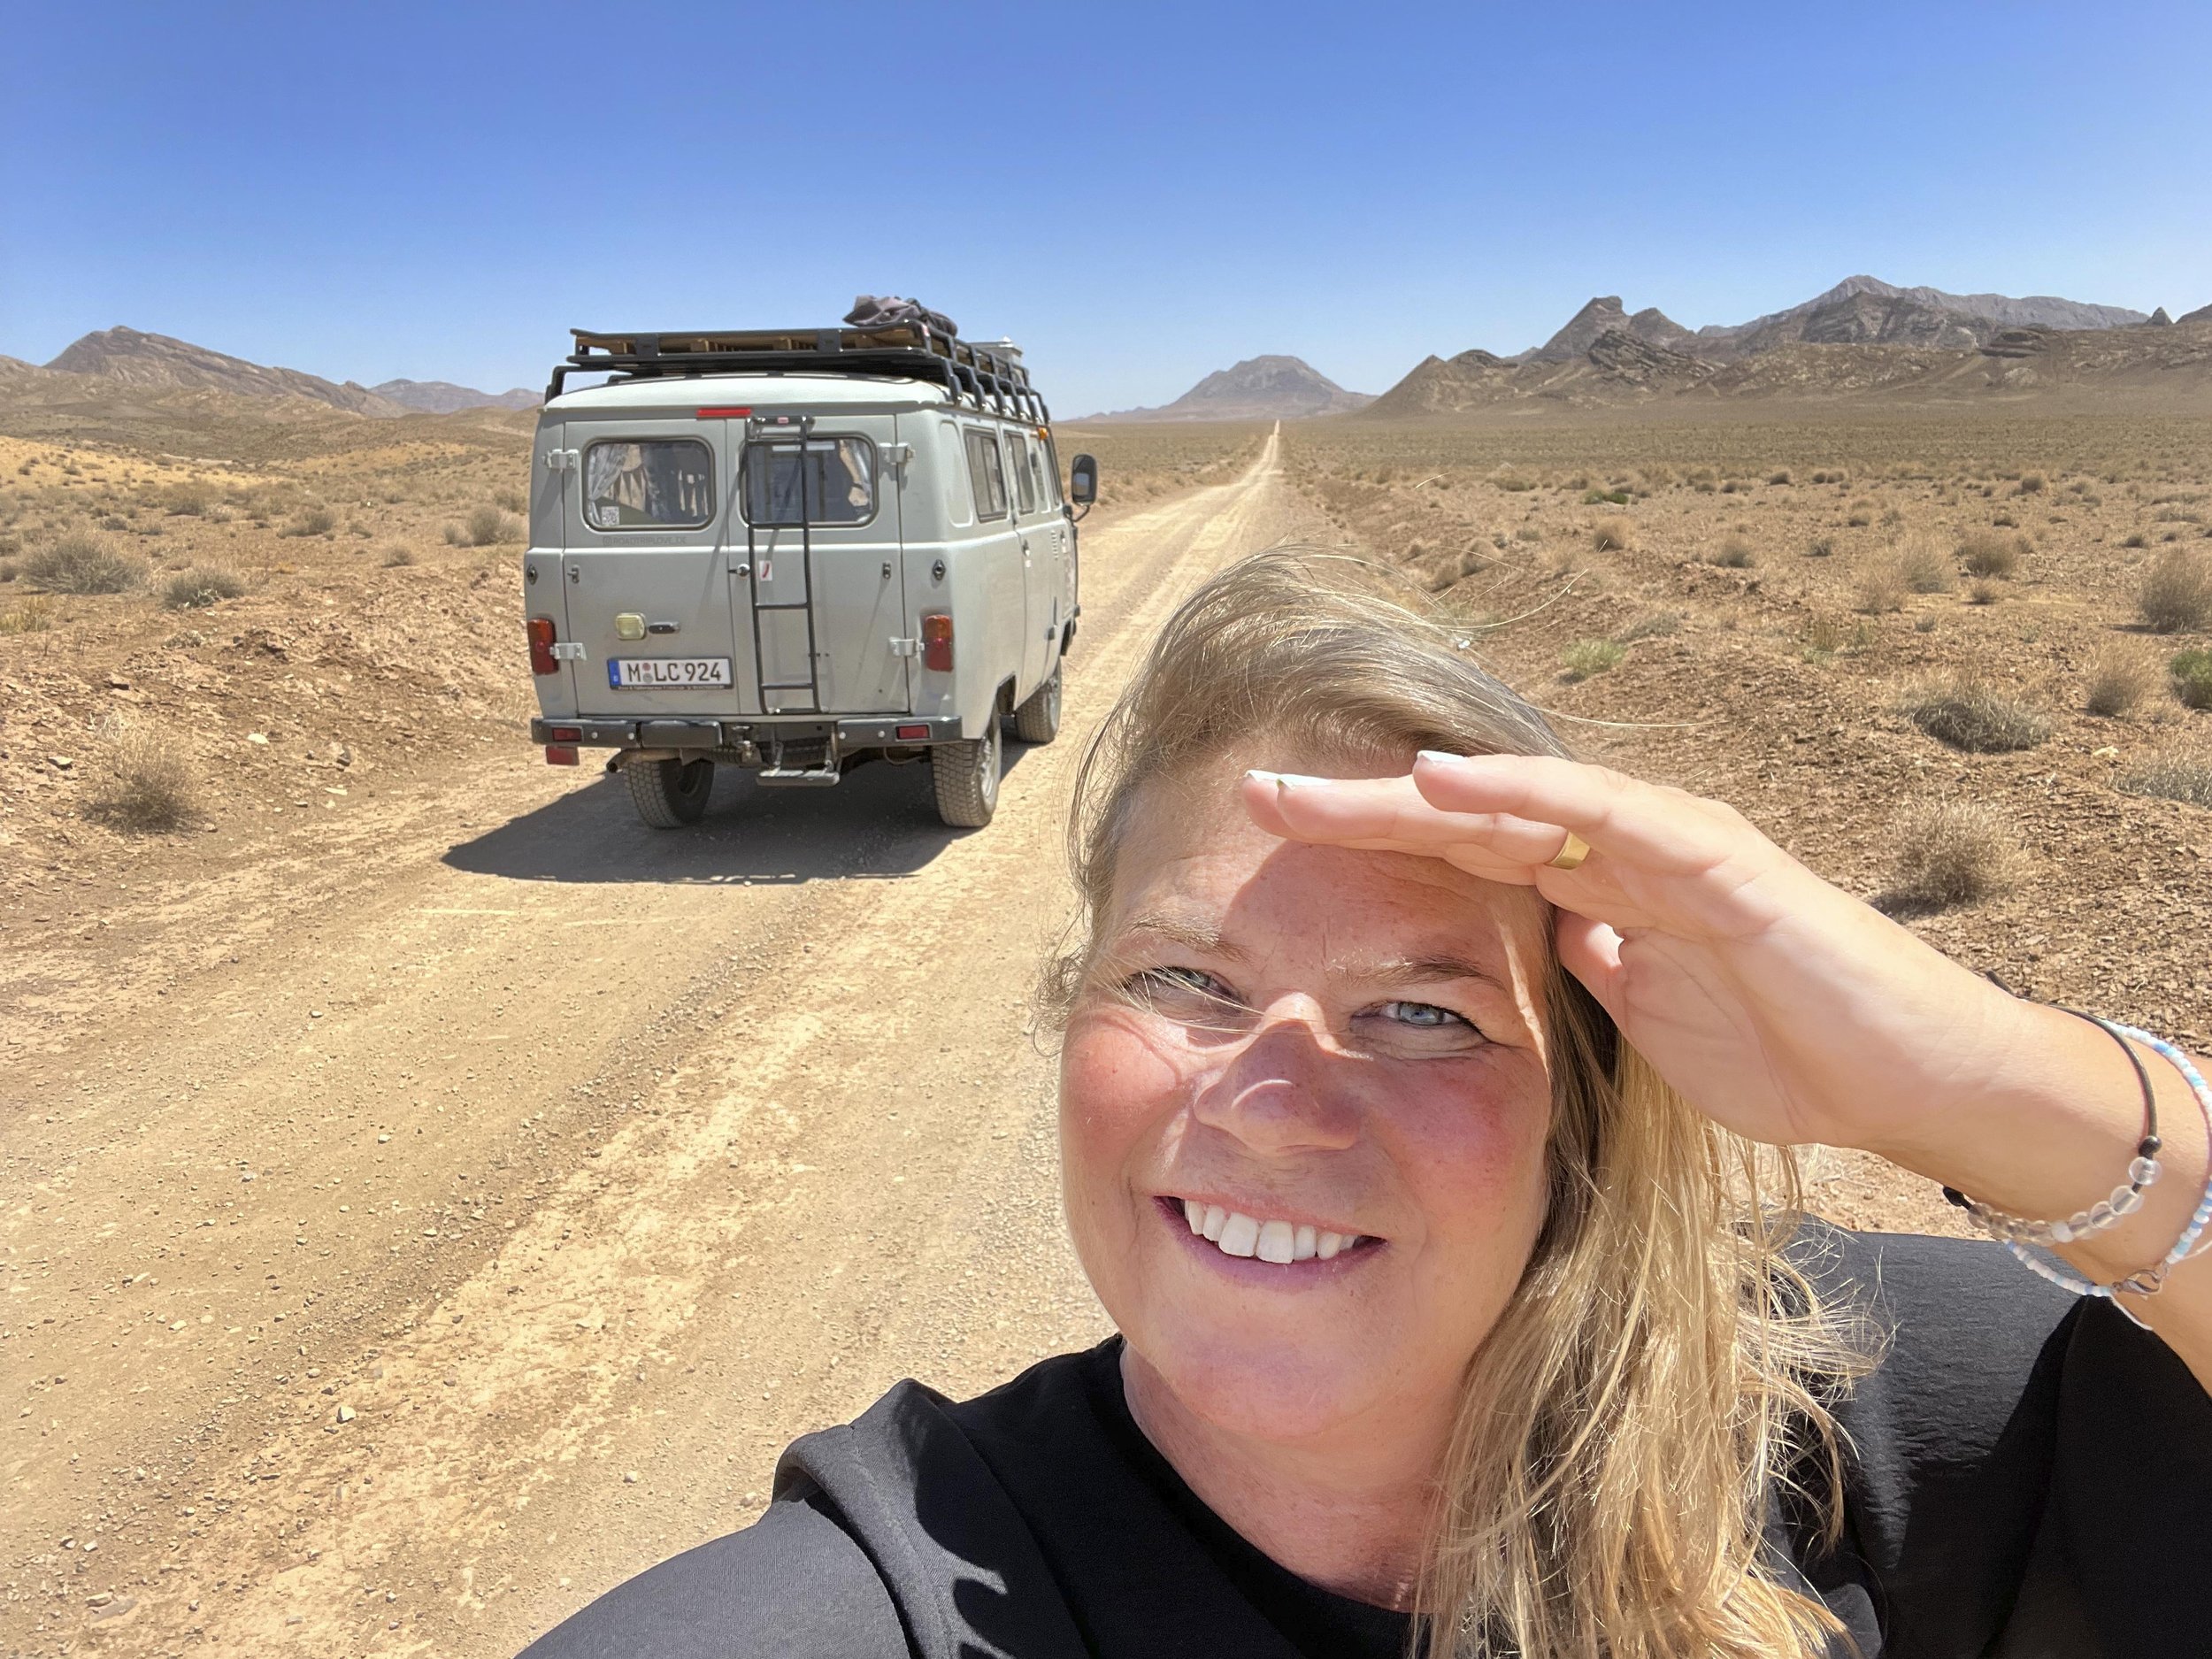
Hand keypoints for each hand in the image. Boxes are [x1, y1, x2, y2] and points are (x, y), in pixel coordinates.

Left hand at [1239, 753, 2020, 1156]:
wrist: (1905, 1077)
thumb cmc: (1783, 1051)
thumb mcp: (1643, 1024)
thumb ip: (1585, 978)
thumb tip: (1531, 956)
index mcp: (1595, 890)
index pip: (1460, 857)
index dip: (1367, 847)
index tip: (1273, 852)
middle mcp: (1620, 849)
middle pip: (1466, 814)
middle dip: (1359, 806)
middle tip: (1257, 793)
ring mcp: (1668, 844)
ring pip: (1520, 795)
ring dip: (1413, 788)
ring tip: (1317, 783)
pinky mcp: (1717, 861)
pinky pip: (1606, 814)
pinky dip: (1524, 791)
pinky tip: (1446, 781)